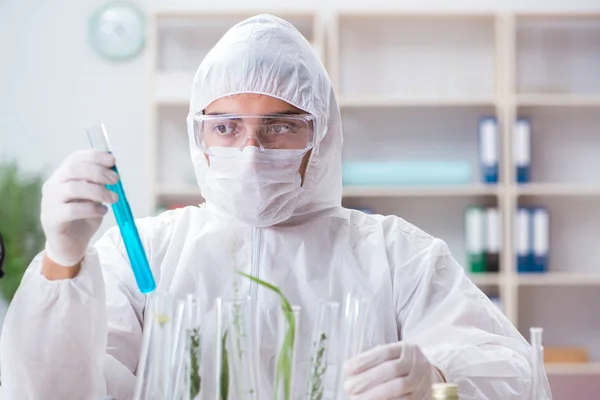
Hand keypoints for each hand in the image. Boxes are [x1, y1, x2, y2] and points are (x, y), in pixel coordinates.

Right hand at [41, 150, 118, 266]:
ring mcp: (50, 202)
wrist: (70, 244)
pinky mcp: (52, 218)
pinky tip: (102, 211)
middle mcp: (53, 185)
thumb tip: (113, 172)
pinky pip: (73, 210)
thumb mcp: (94, 196)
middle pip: (73, 170)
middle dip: (98, 172)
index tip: (112, 161)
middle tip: (116, 180)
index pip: (75, 158)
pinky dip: (92, 209)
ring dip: (99, 192)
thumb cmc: (83, 216)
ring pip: (73, 188)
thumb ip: (99, 184)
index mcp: (63, 175)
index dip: (94, 156)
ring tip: (114, 199)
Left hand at [343, 342, 442, 399]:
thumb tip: (349, 369)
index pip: (385, 352)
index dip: (365, 360)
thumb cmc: (400, 366)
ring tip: (356, 398)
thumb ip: (374, 360)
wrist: (427, 378)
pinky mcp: (424, 397)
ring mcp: (422, 380)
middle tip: (349, 386)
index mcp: (407, 348)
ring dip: (374, 394)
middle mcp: (417, 362)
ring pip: (398, 387)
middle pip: (391, 370)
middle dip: (367, 379)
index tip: (347, 368)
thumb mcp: (392, 356)